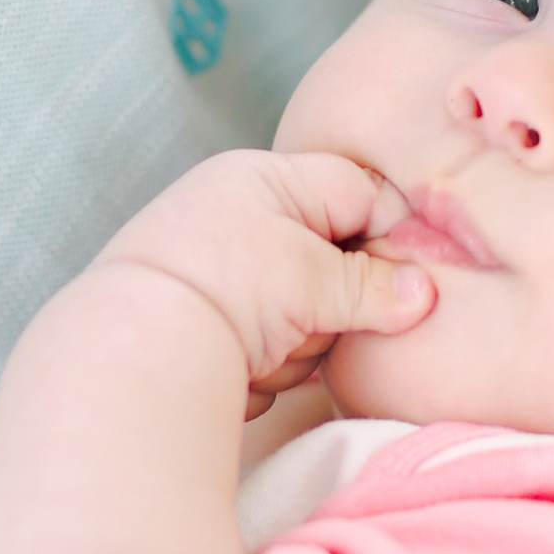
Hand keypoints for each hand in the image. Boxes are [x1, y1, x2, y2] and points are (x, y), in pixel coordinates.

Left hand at [88, 148, 433, 407]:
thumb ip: (375, 285)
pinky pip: (266, 349)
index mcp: (262, 179)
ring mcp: (219, 278)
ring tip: (261, 351)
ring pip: (303, 316)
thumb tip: (423, 295)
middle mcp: (236, 220)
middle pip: (332, 263)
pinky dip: (261, 368)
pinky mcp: (206, 331)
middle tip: (307, 321)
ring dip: (296, 346)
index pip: (358, 193)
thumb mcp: (312, 278)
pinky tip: (238, 374)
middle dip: (331, 307)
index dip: (390, 238)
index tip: (404, 284)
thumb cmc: (223, 289)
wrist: (130, 354)